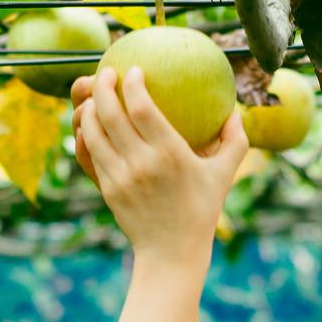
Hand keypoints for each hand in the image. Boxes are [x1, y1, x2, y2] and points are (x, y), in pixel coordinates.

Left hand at [69, 65, 247, 262]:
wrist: (171, 252)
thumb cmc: (201, 210)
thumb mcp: (223, 175)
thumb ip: (234, 140)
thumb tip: (234, 110)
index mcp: (170, 155)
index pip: (141, 108)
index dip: (132, 83)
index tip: (133, 69)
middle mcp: (141, 164)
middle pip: (110, 113)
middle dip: (102, 85)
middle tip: (106, 72)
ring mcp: (120, 177)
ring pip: (93, 132)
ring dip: (89, 108)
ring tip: (94, 96)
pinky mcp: (107, 189)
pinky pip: (90, 153)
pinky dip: (87, 133)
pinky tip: (91, 123)